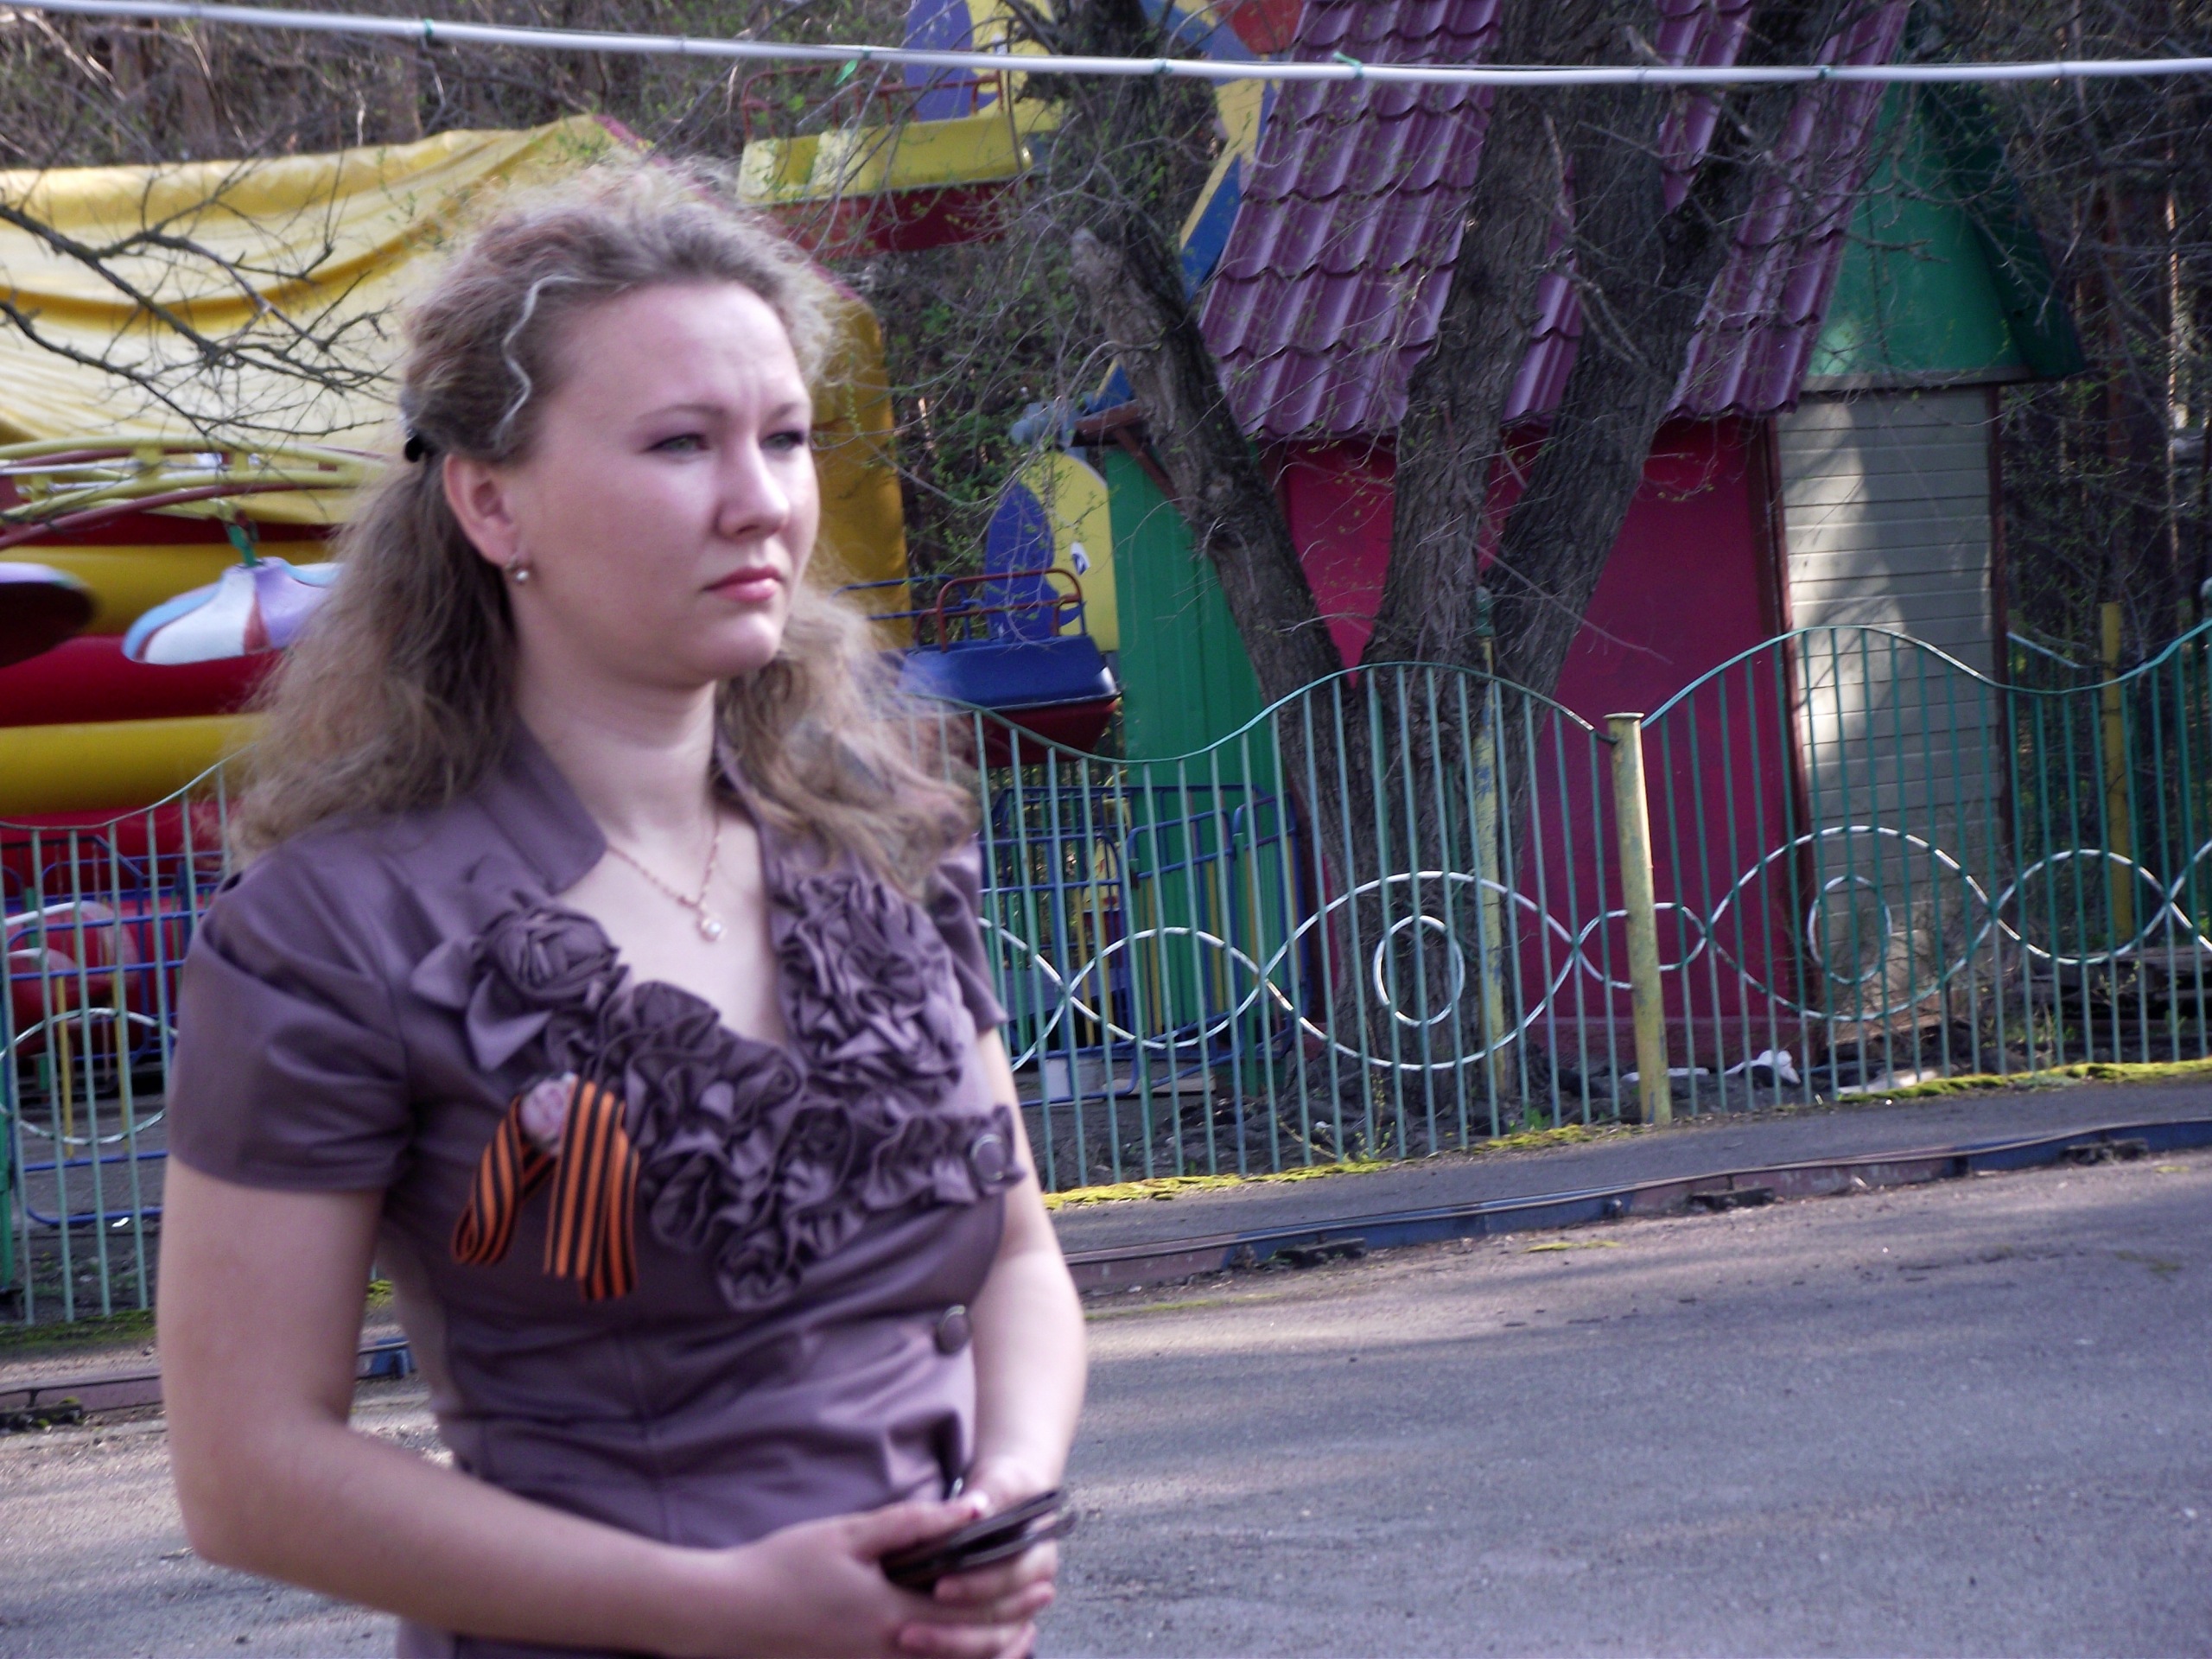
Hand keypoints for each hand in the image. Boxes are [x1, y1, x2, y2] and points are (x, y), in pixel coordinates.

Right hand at [667, 1497, 1048, 1658]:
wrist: (729, 1614)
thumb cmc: (785, 1566)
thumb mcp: (851, 1533)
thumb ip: (914, 1524)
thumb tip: (972, 1510)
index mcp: (894, 1614)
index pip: (973, 1609)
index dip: (1012, 1593)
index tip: (1042, 1575)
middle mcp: (891, 1651)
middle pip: (969, 1646)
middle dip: (1012, 1623)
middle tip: (1042, 1598)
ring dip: (987, 1649)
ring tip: (1020, 1630)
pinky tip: (960, 1646)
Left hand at [915, 1462, 1063, 1658]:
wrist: (1010, 1500)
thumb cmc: (1003, 1491)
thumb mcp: (1000, 1483)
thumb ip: (989, 1495)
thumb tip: (977, 1510)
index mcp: (1038, 1557)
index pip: (1010, 1579)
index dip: (976, 1586)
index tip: (938, 1589)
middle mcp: (1034, 1592)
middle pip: (999, 1623)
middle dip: (955, 1631)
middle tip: (908, 1632)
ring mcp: (1018, 1613)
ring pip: (992, 1646)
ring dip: (952, 1649)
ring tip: (910, 1643)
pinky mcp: (999, 1625)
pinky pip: (987, 1653)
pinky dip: (961, 1658)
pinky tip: (925, 1658)